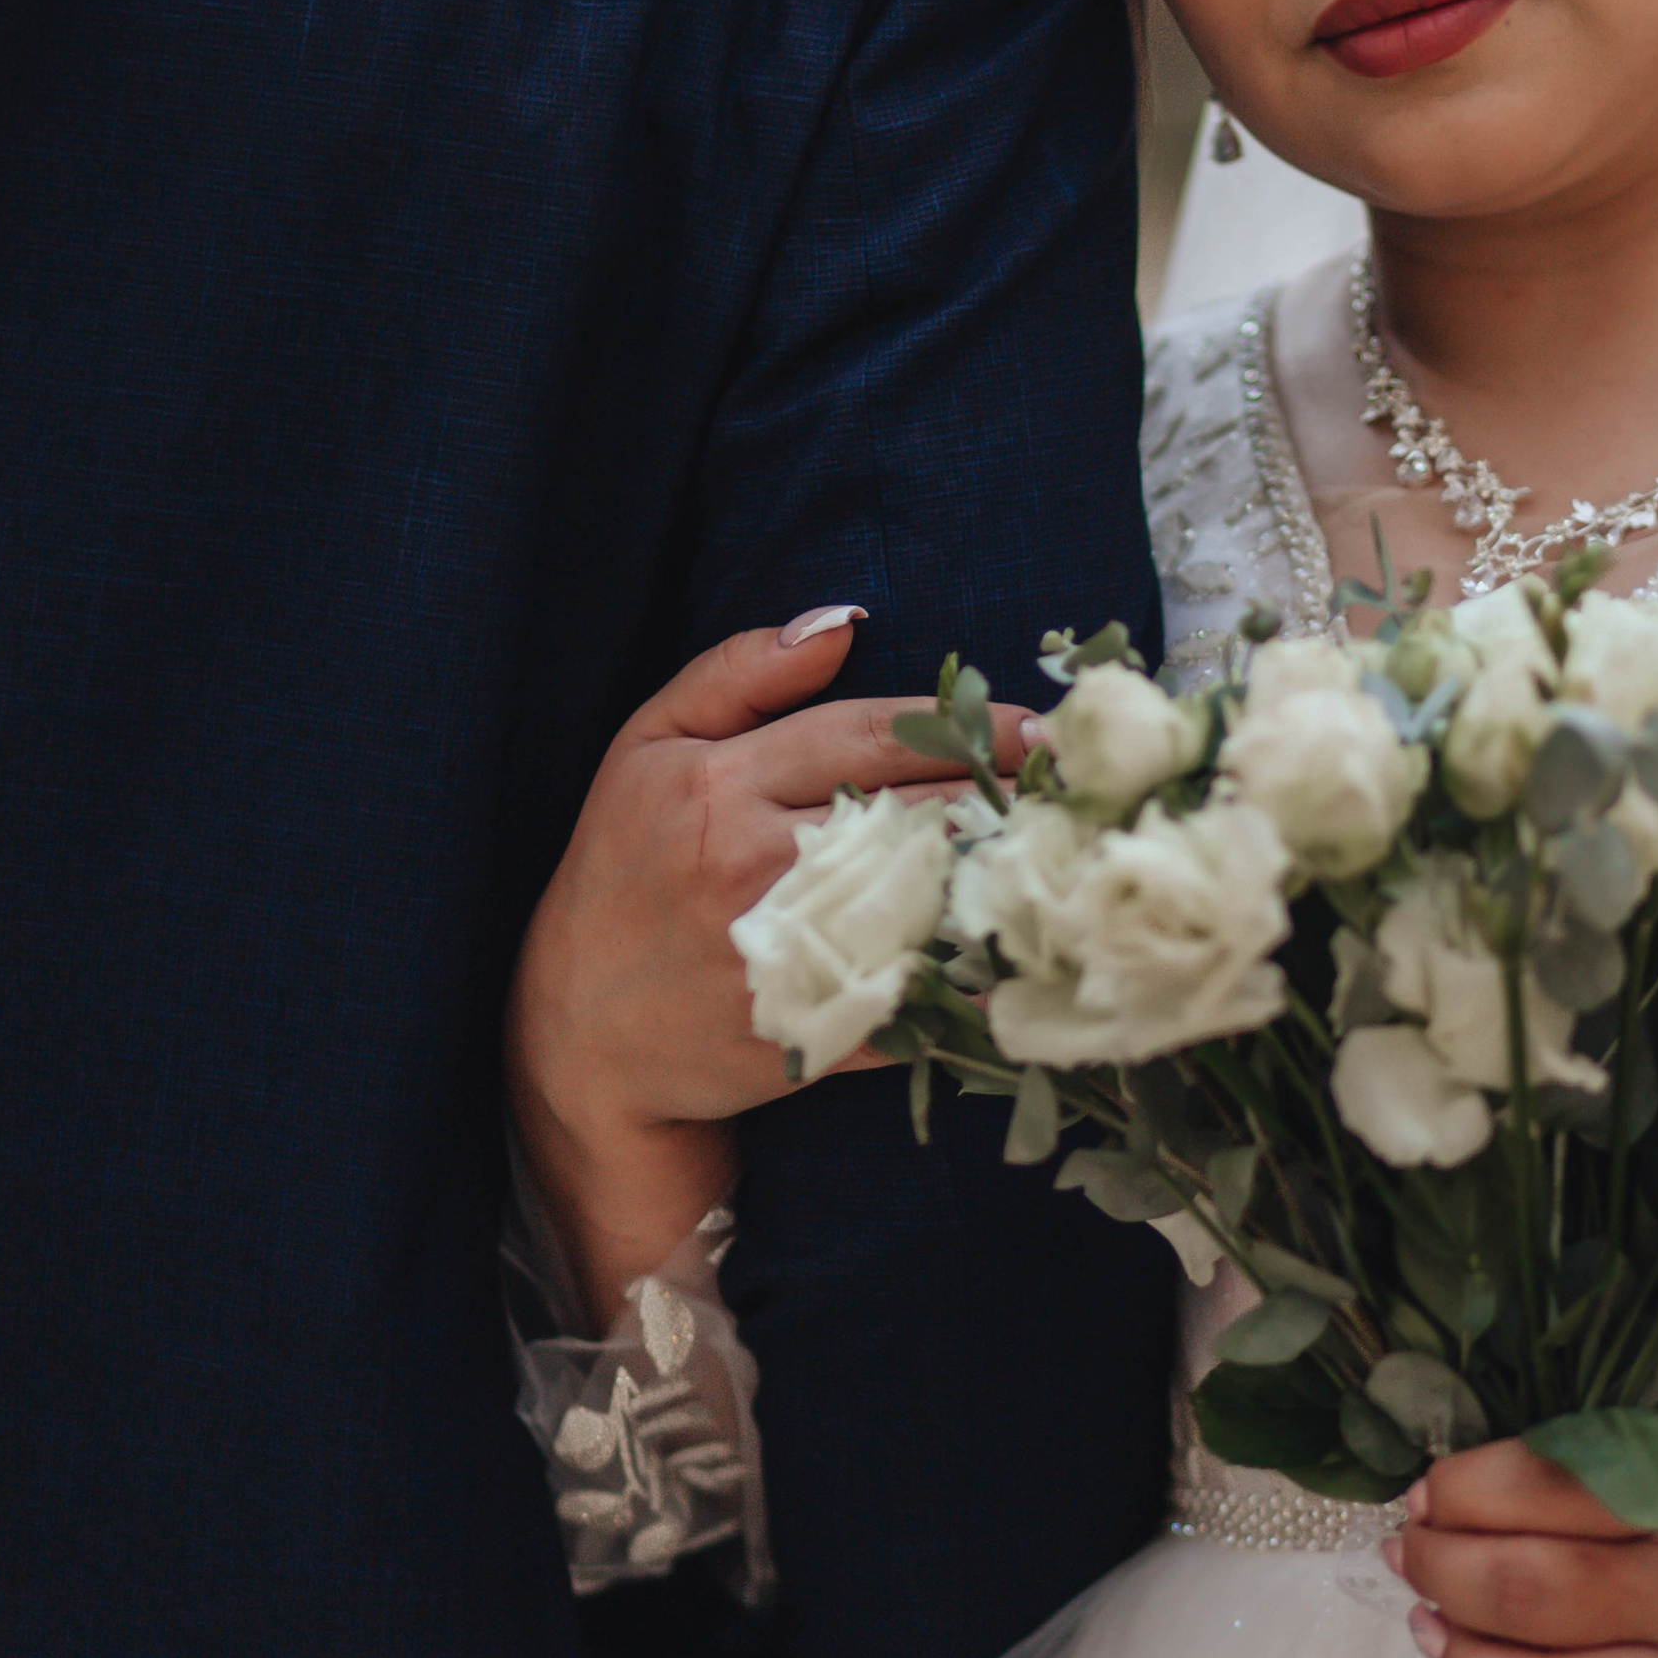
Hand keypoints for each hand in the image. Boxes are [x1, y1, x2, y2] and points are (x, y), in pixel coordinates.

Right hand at [507, 612, 1030, 1323]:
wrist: (577, 1036)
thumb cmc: (622, 875)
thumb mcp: (646, 749)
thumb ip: (736, 674)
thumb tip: (841, 621)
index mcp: (716, 784)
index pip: (869, 736)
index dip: (967, 728)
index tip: (1040, 733)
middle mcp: (749, 864)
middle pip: (913, 814)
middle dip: (1006, 800)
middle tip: (1080, 794)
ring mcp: (778, 953)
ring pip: (925, 903)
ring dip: (1006, 881)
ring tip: (1069, 861)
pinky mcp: (805, 1031)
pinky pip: (916, 1000)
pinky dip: (978, 979)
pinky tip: (1028, 956)